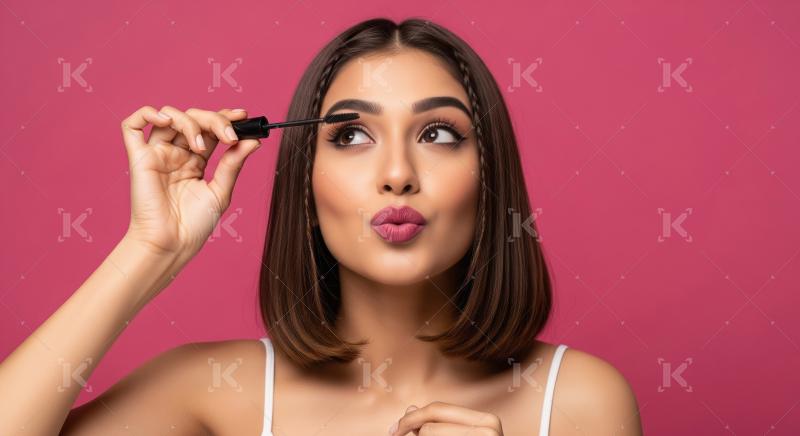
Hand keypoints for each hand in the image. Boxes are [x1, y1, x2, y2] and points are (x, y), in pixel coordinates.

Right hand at [120, 105, 260, 258]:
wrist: (172, 244)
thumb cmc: (194, 225)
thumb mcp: (221, 191)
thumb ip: (233, 164)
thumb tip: (254, 141)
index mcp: (195, 160)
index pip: (209, 128)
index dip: (225, 117)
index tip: (244, 116)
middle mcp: (176, 153)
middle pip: (193, 117)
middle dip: (214, 120)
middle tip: (230, 135)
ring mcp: (157, 154)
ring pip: (169, 116)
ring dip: (190, 122)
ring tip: (201, 145)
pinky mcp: (138, 158)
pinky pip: (132, 125)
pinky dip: (148, 114)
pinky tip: (166, 121)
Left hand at [388, 401, 503, 435]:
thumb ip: (437, 425)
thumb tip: (410, 409)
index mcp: (487, 420)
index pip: (438, 410)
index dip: (412, 419)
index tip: (394, 429)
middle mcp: (489, 428)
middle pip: (431, 425)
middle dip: (411, 430)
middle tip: (395, 434)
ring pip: (429, 435)